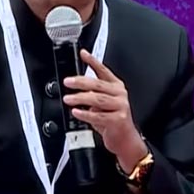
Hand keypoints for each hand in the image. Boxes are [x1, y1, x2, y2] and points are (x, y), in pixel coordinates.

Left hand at [62, 49, 147, 172]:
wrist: (125, 140)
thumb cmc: (113, 120)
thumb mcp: (103, 103)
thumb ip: (92, 93)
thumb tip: (74, 86)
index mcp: (116, 86)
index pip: (103, 70)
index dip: (93, 61)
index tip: (83, 53)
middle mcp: (119, 94)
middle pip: (98, 84)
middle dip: (80, 82)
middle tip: (68, 82)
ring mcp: (120, 106)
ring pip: (97, 99)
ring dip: (80, 98)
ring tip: (68, 99)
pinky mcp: (118, 119)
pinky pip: (98, 115)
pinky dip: (85, 113)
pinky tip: (76, 112)